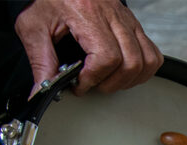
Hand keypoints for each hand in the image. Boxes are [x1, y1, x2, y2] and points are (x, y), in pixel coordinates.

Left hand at [15, 0, 162, 96]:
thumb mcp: (33, 26)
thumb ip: (41, 59)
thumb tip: (44, 89)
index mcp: (87, 14)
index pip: (106, 57)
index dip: (94, 77)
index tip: (79, 84)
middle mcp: (112, 16)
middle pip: (131, 62)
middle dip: (112, 83)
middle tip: (93, 84)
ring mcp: (127, 20)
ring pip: (146, 60)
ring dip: (130, 80)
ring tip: (109, 81)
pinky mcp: (133, 24)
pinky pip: (153, 53)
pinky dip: (144, 69)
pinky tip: (126, 73)